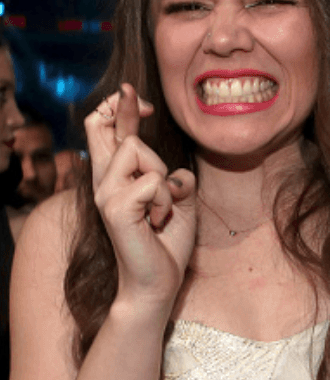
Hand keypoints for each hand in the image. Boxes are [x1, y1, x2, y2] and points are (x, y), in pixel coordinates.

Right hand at [86, 83, 196, 311]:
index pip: (104, 128)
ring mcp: (105, 194)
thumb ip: (171, 175)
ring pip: (139, 151)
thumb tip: (173, 169)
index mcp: (114, 177)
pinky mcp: (114, 208)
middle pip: (118, 131)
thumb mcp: (177, 199)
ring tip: (160, 213)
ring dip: (164, 183)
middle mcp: (103, 182)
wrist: (159, 282)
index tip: (135, 96)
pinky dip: (167, 201)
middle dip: (150, 148)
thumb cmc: (167, 242)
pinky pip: (153, 180)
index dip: (118, 106)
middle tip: (160, 186)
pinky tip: (157, 223)